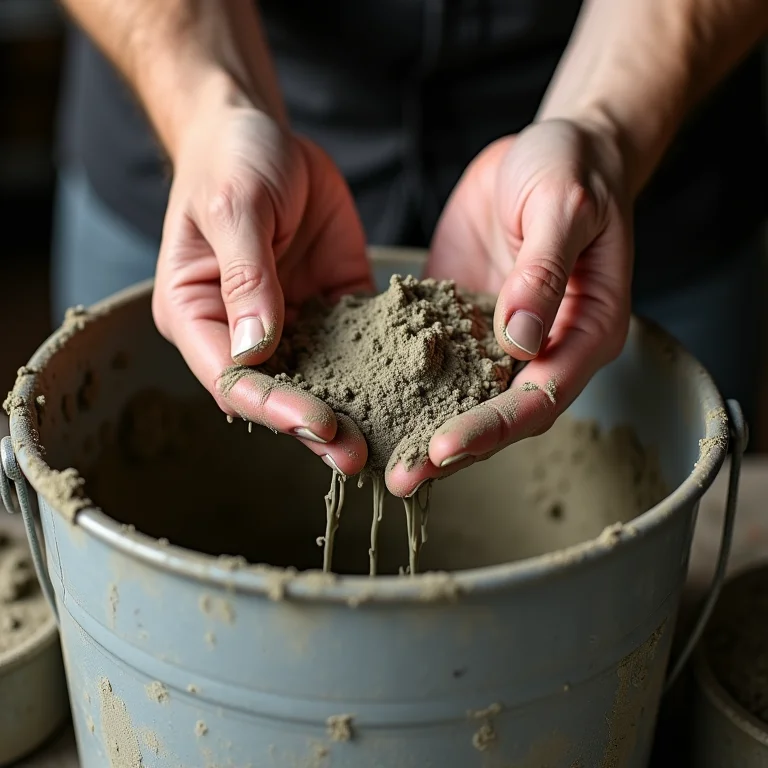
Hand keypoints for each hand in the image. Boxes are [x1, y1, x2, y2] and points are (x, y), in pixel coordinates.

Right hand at [152, 100, 372, 474]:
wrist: (262, 132)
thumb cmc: (230, 160)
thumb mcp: (235, 208)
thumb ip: (246, 276)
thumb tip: (256, 347)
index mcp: (198, 314)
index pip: (232, 377)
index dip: (273, 407)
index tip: (318, 425)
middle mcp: (241, 330)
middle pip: (277, 392)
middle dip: (315, 426)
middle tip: (358, 455)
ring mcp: (290, 322)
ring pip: (320, 379)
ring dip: (351, 409)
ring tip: (388, 441)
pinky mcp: (331, 308)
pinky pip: (357, 344)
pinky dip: (382, 368)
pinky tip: (412, 389)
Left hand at [387, 119, 632, 495]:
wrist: (550, 148)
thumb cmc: (571, 167)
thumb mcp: (562, 206)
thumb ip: (543, 272)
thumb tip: (518, 340)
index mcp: (587, 329)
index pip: (541, 394)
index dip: (494, 426)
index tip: (446, 449)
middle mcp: (548, 346)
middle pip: (503, 413)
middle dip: (454, 448)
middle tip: (402, 479)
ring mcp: (504, 337)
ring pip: (468, 397)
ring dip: (426, 429)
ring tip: (379, 460)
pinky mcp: (467, 320)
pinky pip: (440, 360)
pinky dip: (410, 385)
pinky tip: (369, 402)